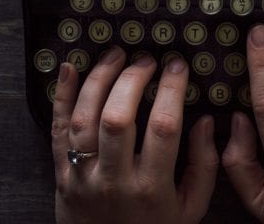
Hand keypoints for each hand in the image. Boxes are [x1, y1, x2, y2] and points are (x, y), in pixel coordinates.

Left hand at [50, 48, 218, 223]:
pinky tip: (70, 68)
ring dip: (99, 79)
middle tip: (146, 59)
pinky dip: (61, 96)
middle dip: (133, 78)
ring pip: (85, 119)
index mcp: (152, 189)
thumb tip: (206, 121)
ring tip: (115, 55)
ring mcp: (84, 177)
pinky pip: (57, 130)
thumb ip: (204, 165)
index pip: (163, 127)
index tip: (178, 65)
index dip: (171, 89)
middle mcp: (115, 181)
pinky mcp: (62, 175)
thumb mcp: (191, 208)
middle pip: (118, 118)